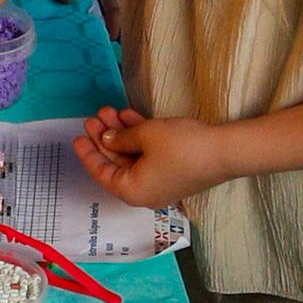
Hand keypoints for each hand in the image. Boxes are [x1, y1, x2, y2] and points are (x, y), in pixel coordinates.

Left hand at [73, 106, 230, 209]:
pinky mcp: (173, 171)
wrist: (225, 151)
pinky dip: (138, 138)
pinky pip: (148, 155)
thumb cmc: (182, 146)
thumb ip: (121, 137)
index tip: (77, 137)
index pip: (102, 174)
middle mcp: (144, 191)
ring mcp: (159, 181)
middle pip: (116, 164)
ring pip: (132, 157)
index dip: (88, 154)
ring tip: (110, 110)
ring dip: (121, 134)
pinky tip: (129, 116)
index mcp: (132, 191)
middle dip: (104, 139)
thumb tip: (108, 139)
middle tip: (94, 117)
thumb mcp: (146, 135)